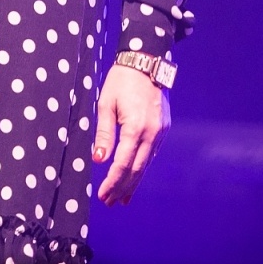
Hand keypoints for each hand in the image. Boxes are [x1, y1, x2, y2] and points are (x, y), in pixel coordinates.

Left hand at [93, 62, 170, 204]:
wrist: (147, 61)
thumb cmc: (122, 80)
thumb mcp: (106, 104)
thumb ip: (104, 134)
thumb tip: (99, 159)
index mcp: (135, 127)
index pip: (123, 163)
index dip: (112, 182)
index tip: (103, 195)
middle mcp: (152, 133)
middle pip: (137, 169)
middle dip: (123, 188)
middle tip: (110, 202)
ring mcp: (160, 131)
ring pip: (146, 164)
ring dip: (134, 182)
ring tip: (122, 198)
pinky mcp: (163, 128)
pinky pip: (152, 154)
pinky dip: (143, 168)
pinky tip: (135, 177)